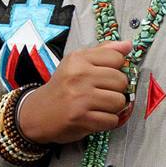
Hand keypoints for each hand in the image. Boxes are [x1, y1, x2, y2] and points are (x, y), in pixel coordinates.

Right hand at [16, 41, 133, 144]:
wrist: (37, 114)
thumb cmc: (62, 87)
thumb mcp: (77, 62)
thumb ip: (103, 52)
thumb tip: (128, 45)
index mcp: (78, 59)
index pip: (117, 57)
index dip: (117, 68)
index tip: (106, 75)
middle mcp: (79, 76)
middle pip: (121, 81)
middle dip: (117, 89)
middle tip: (103, 92)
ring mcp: (80, 98)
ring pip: (119, 101)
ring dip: (113, 107)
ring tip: (100, 105)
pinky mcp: (81, 118)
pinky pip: (112, 120)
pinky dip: (107, 121)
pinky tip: (96, 117)